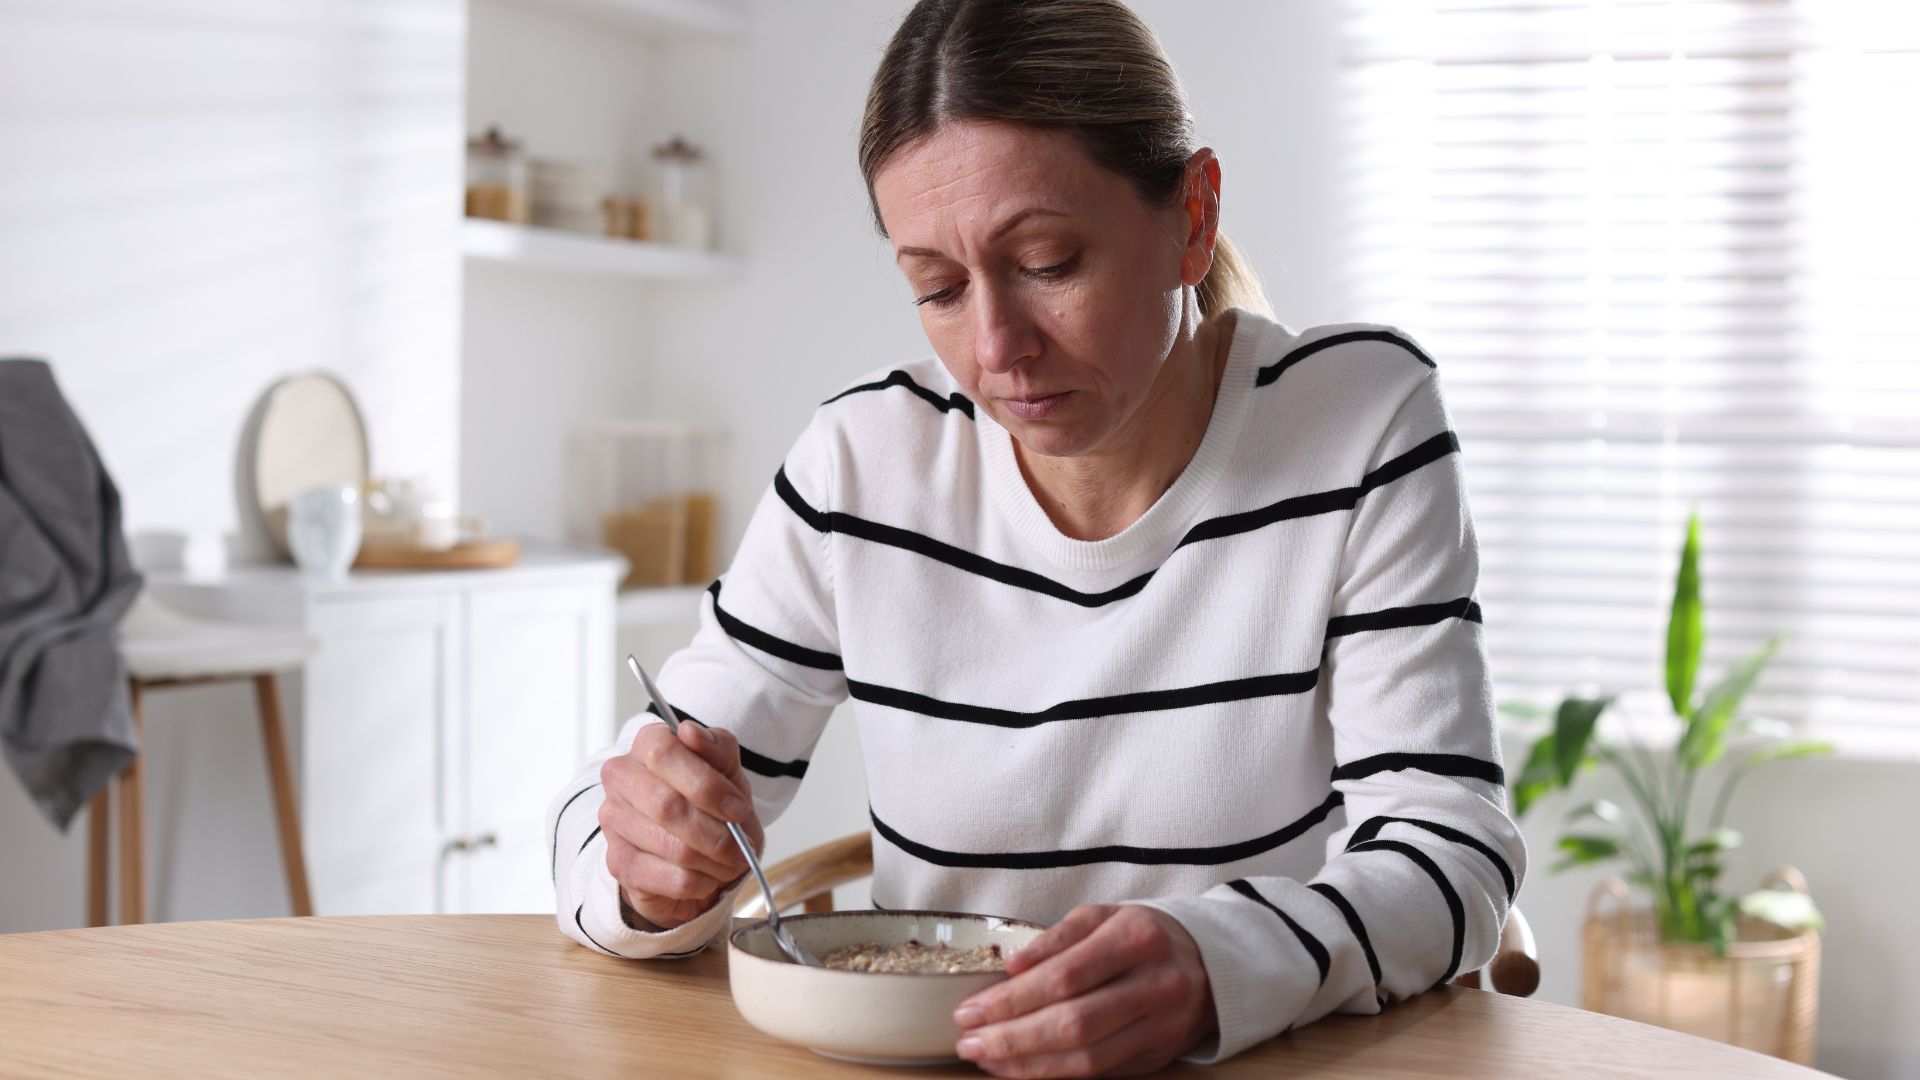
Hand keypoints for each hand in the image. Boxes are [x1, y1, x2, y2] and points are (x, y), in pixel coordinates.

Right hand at [597, 719, 763, 930]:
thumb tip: (691, 732)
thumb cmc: (712, 804)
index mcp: (647, 745)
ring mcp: (614, 821)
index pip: (664, 753)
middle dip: (715, 832)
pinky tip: (707, 877)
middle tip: (740, 845)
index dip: (707, 785)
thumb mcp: (728, 770)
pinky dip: (702, 882)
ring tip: (729, 861)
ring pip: (672, 846)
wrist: (700, 852)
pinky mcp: (619, 863)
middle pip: (666, 805)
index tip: (738, 809)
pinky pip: (670, 878)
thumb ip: (718, 747)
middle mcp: (621, 778)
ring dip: (713, 860)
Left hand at [952, 904, 1215, 1077]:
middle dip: (1013, 1038)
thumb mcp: (1102, 917)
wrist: (1208, 965)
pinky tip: (1021, 1068)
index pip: (1065, 976)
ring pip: (1087, 1059)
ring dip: (1028, 1064)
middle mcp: (1155, 985)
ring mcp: (1161, 1027)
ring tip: (987, 1059)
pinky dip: (1056, 1074)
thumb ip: (1057, 937)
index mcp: (1137, 938)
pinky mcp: (1158, 1057)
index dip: (1013, 999)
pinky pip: (1100, 1073)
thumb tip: (1011, 966)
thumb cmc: (1140, 936)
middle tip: (969, 1042)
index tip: (970, 1010)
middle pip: (1074, 1024)